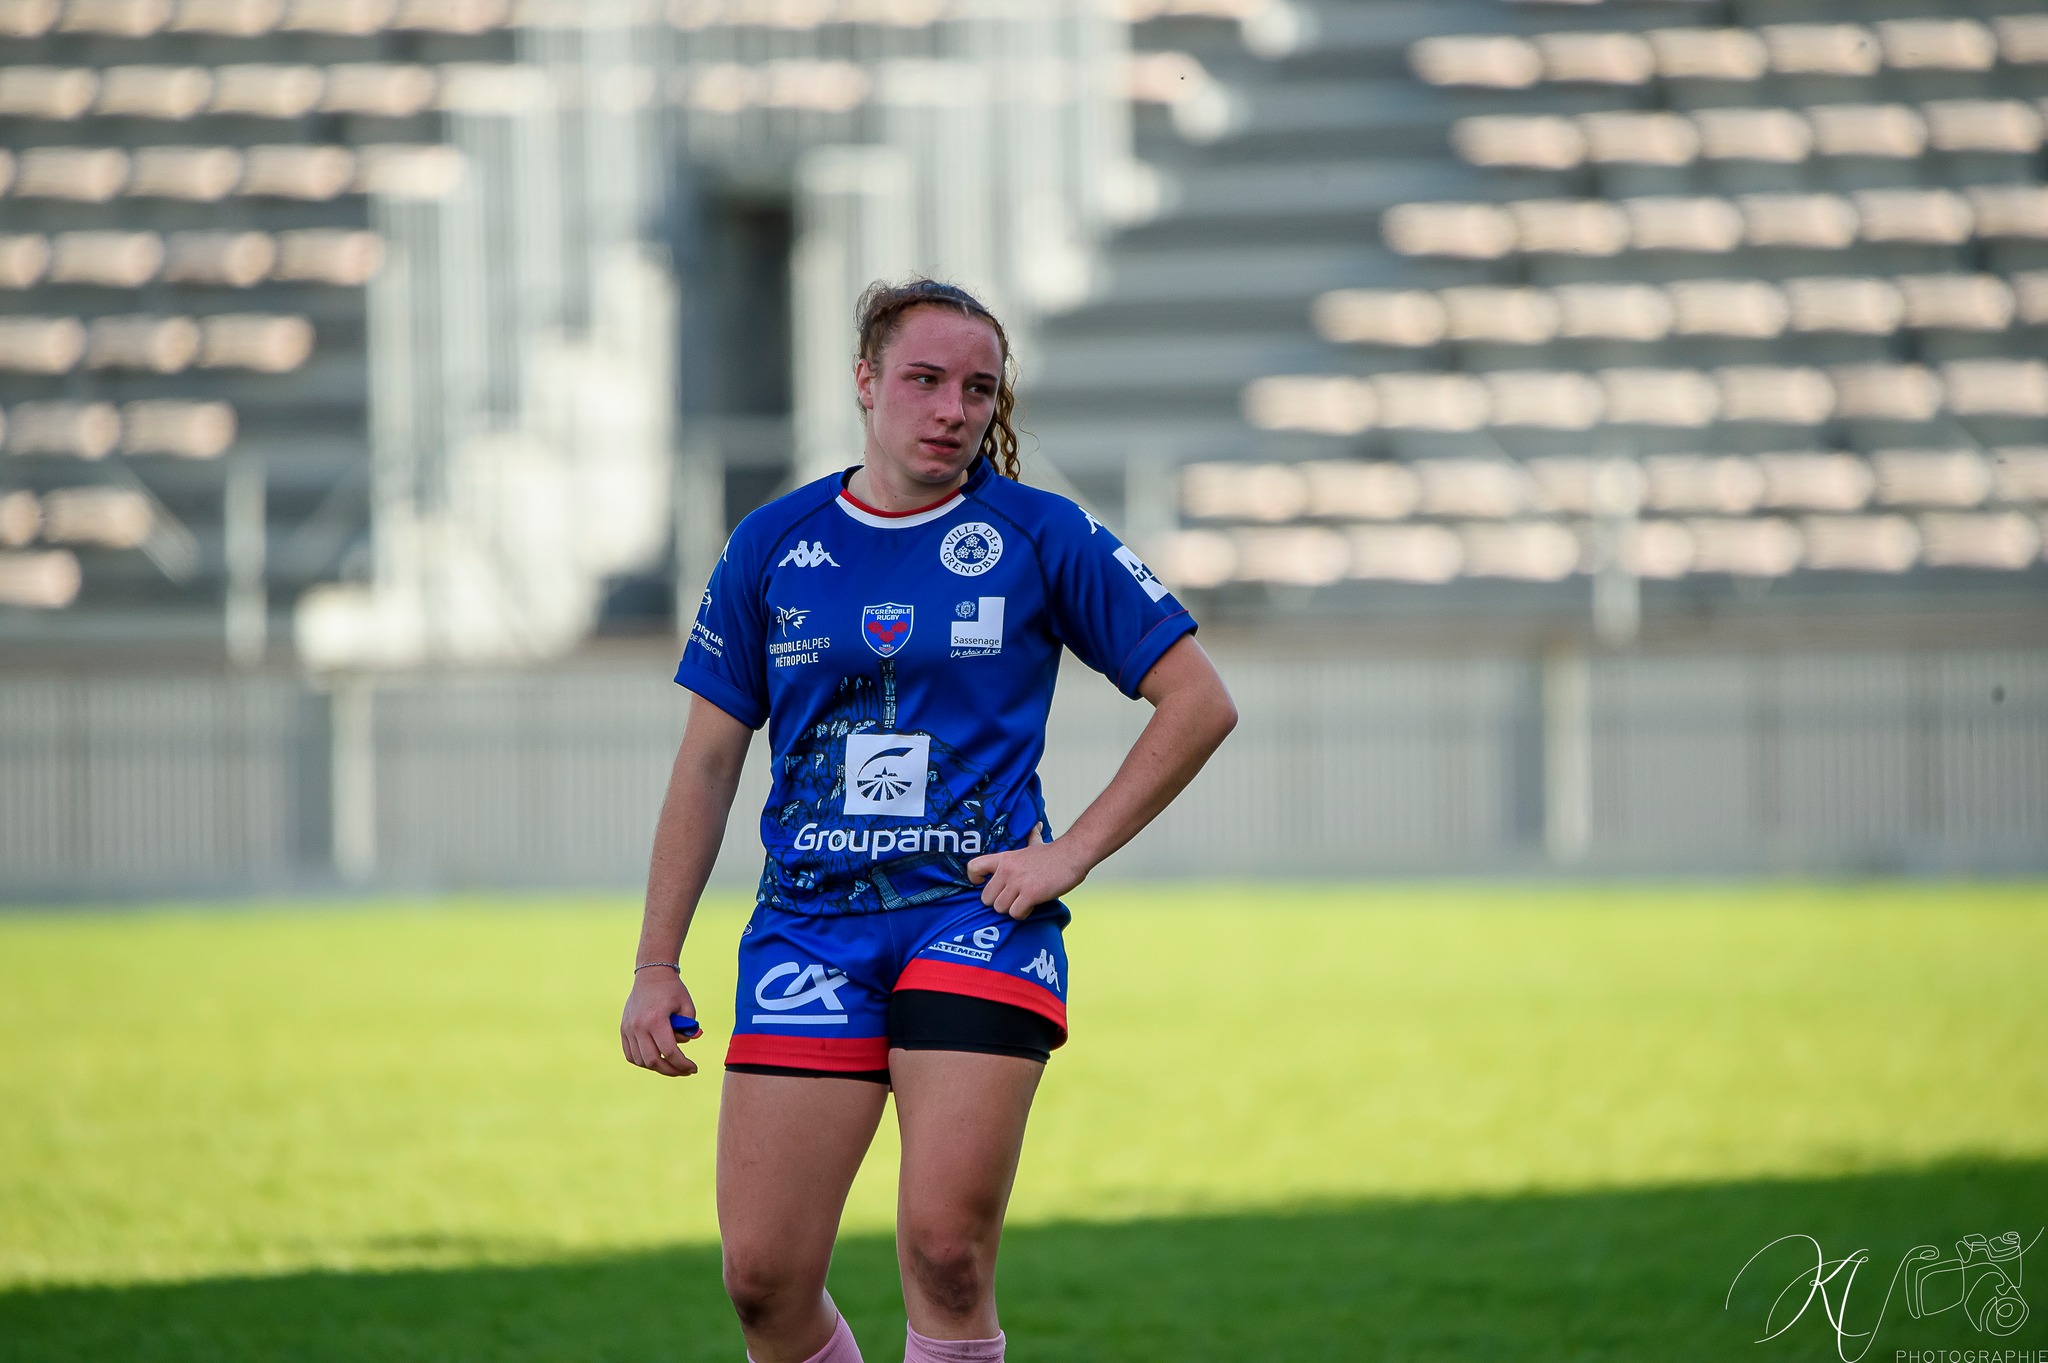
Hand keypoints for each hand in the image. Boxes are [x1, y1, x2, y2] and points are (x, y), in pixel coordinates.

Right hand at [620, 970, 699, 1076]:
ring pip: (640, 1060)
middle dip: (671, 1071)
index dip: (682, 1064)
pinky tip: (656, 1059)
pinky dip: (642, 1061)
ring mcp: (628, 1028)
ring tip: (671, 1064)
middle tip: (684, 1071)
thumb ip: (690, 1028)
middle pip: (653, 1061)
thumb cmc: (672, 990)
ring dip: (657, 1067)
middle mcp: (639, 1026)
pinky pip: (630, 1054)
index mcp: (656, 1020)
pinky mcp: (623, 1029)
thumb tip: (690, 1042)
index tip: (693, 1068)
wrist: (651, 975)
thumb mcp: (687, 1006)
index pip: (669, 1052)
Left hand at [966, 823, 1086, 919]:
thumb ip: (1031, 838)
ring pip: (1000, 908)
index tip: (985, 884)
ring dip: (1012, 909)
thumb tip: (1036, 826)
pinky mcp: (1030, 894)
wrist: (1073, 854)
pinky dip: (1023, 914)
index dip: (975, 879)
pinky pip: (1016, 913)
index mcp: (1004, 858)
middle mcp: (1007, 870)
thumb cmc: (1055, 853)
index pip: (973, 867)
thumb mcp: (1035, 843)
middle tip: (1011, 899)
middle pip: (986, 898)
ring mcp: (1018, 882)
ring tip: (1023, 903)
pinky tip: (1031, 906)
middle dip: (998, 902)